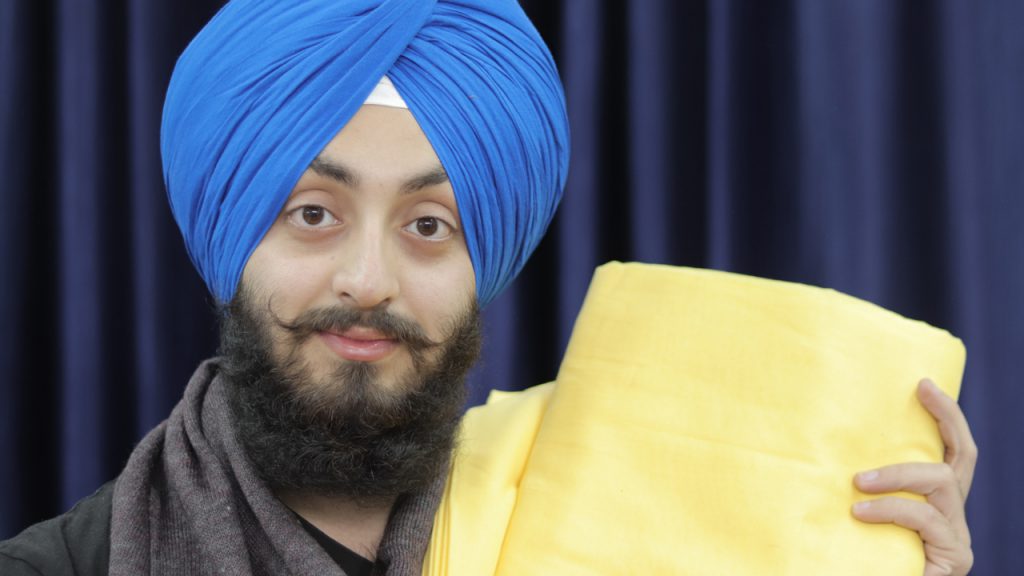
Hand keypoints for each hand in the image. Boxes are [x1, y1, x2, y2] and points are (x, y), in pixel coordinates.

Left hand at [852, 378, 976, 575]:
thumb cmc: (855, 557)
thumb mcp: (856, 513)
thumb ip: (858, 486)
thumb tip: (819, 439)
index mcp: (932, 502)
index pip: (950, 452)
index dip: (945, 416)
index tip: (923, 383)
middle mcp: (951, 516)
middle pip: (962, 458)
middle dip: (947, 417)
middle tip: (921, 390)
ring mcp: (956, 537)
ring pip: (942, 481)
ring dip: (898, 474)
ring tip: (859, 482)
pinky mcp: (954, 557)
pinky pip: (925, 518)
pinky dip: (892, 509)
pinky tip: (859, 513)